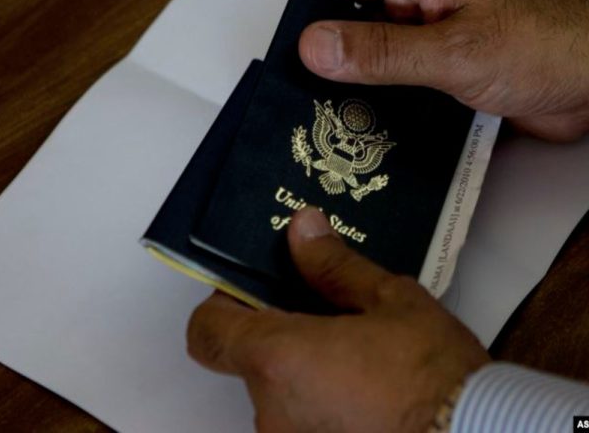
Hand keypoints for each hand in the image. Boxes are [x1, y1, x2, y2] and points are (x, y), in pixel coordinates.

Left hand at [187, 208, 488, 431]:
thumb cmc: (436, 375)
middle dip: (277, 337)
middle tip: (324, 319)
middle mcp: (271, 410)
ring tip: (354, 359)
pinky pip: (299, 421)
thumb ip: (333, 266)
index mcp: (279, 359)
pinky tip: (362, 391)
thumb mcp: (390, 302)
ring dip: (302, 374)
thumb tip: (302, 228)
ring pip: (277, 394)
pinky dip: (318, 404)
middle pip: (247, 360)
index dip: (222, 306)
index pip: (206, 331)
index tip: (253, 291)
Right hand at [299, 0, 588, 141]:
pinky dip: (380, 94)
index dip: (316, 14)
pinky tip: (374, 120)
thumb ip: (380, 51)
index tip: (305, 57)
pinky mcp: (436, 54)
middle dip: (334, 53)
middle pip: (348, 12)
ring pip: (367, 46)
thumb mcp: (453, 52)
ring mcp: (427, 21)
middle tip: (320, 91)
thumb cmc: (548, 44)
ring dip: (358, 79)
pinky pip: (390, 69)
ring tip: (344, 112)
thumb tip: (315, 45)